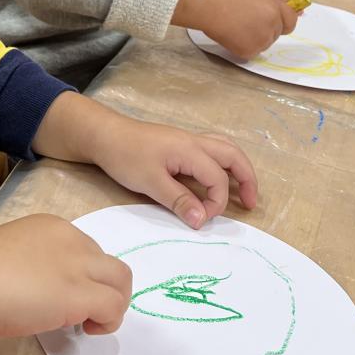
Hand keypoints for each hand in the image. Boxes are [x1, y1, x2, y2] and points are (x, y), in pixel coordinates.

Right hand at [0, 214, 131, 335]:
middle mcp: (72, 240)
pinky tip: (86, 329)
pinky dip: (109, 322)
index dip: (81, 275)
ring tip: (92, 322)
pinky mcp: (81, 293)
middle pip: (109, 263)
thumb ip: (35, 264)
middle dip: (106, 288)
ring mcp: (79, 266)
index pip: (85, 250)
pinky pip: (114, 306)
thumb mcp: (12, 255)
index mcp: (52, 228)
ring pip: (122, 279)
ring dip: (115, 304)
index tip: (63, 294)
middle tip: (86, 311)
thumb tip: (41, 291)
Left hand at [89, 114, 257, 229]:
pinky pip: (211, 148)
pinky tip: (216, 176)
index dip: (216, 202)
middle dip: (247, 178)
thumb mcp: (150, 182)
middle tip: (250, 203)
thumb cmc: (125, 156)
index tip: (201, 219)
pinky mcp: (178, 142)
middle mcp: (194, 141)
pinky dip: (221, 162)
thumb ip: (178, 201)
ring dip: (237, 167)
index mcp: (190, 150)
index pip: (218, 178)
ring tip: (241, 190)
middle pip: (233, 155)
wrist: (103, 134)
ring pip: (224, 148)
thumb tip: (203, 220)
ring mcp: (186, 139)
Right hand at [185, 0, 297, 61]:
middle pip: (277, 33)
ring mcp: (262, 40)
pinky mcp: (250, 51)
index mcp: (275, 9)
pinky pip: (254, 51)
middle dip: (267, 28)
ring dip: (257, 38)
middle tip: (248, 21)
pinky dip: (246, 46)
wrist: (211, 7)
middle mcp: (273, 26)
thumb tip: (279, 20)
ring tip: (239, 28)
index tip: (274, 20)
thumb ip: (272, 7)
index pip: (291, 21)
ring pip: (266, 43)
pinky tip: (235, 35)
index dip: (282, 20)